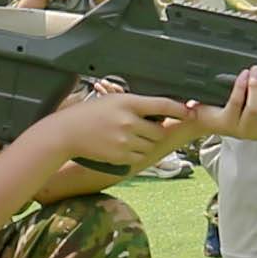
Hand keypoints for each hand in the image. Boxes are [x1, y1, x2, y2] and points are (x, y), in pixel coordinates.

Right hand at [32, 82, 190, 177]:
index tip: (190, 111)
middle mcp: (129, 121)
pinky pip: (140, 157)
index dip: (179, 108)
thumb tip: (159, 111)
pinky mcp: (120, 156)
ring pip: (151, 145)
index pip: (162, 104)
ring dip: (147, 143)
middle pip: (159, 130)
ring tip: (130, 136)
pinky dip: (137, 154)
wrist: (67, 133)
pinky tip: (124, 146)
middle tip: (146, 127)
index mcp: (128, 102)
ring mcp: (125, 140)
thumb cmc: (90, 114)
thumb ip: (135, 105)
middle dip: (157, 130)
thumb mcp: (113, 100)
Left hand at [200, 69, 256, 144]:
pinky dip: (240, 87)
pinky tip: (242, 76)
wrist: (201, 118)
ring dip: (256, 88)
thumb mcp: (254, 103)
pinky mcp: (226, 122)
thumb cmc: (231, 108)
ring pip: (254, 109)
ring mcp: (242, 128)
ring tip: (256, 71)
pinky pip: (236, 102)